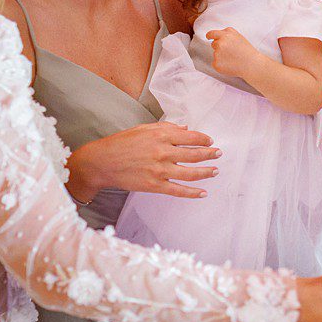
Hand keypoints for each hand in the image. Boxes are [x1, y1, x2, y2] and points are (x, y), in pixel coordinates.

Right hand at [66, 121, 219, 201]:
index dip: (203, 139)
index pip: (190, 136)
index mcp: (160, 135)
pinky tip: (203, 193)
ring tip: (215, 171)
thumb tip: (184, 128)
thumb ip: (165, 128)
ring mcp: (160, 169)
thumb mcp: (142, 129)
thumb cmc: (120, 143)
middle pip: (194, 154)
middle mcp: (163, 151)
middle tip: (218, 154)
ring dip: (206, 172)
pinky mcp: (155, 185)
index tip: (210, 141)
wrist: (102, 162)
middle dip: (209, 155)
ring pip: (190, 173)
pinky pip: (178, 190)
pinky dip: (193, 193)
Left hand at [204, 27, 260, 81]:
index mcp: (227, 34)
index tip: (208, 37)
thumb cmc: (247, 52)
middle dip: (219, 48)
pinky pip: (215, 63)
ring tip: (233, 59)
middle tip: (230, 53)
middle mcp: (221, 42)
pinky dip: (221, 65)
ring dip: (221, 57)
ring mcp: (217, 53)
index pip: (212, 33)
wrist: (252, 65)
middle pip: (214, 44)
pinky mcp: (216, 63)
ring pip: (215, 54)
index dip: (209, 36)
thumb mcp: (239, 37)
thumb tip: (217, 37)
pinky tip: (230, 65)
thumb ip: (227, 35)